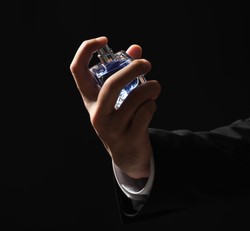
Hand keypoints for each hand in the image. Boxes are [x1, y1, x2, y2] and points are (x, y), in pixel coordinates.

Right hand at [70, 36, 160, 178]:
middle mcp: (96, 114)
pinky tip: (150, 107)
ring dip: (151, 88)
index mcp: (89, 100)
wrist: (127, 154)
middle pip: (111, 84)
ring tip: (155, 87)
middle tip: (147, 64)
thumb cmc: (123, 118)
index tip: (104, 40)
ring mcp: (111, 128)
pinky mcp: (128, 138)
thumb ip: (126, 72)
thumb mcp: (118, 98)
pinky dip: (152, 105)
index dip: (86, 50)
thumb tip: (136, 49)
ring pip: (135, 98)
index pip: (77, 70)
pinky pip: (145, 112)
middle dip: (132, 69)